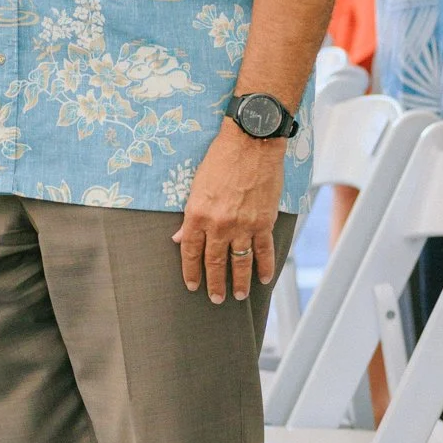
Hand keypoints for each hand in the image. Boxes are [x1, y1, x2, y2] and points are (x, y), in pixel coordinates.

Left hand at [172, 121, 285, 303]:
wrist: (251, 143)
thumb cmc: (220, 159)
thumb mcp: (196, 186)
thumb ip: (189, 216)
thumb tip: (178, 237)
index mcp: (198, 215)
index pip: (190, 251)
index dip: (190, 271)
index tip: (192, 285)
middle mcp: (219, 225)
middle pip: (214, 262)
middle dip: (214, 283)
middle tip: (215, 299)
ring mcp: (243, 226)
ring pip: (240, 262)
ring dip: (239, 282)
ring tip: (239, 296)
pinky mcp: (264, 222)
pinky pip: (264, 251)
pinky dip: (265, 267)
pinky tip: (263, 279)